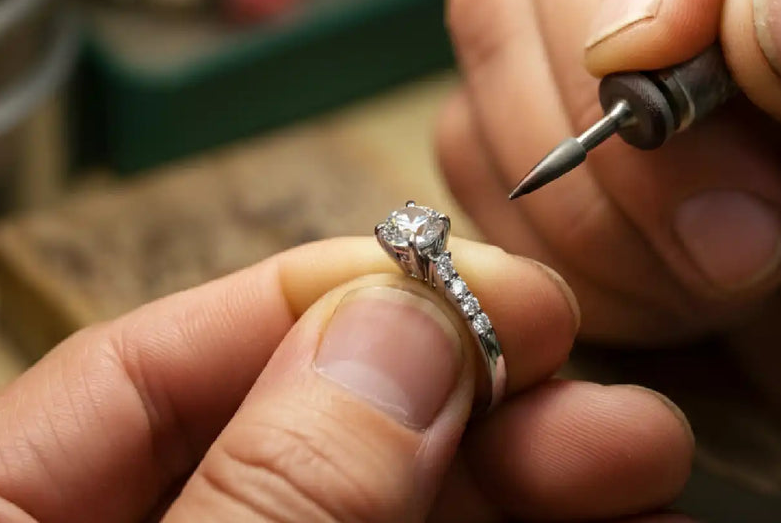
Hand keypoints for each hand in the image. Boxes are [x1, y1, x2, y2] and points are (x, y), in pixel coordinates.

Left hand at [0, 238, 693, 521]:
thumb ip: (262, 499)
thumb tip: (392, 336)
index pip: (148, 364)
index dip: (322, 301)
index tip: (471, 281)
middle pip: (294, 442)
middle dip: (461, 399)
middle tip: (593, 373)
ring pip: (378, 521)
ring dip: (512, 482)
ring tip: (633, 453)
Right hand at [437, 0, 780, 519]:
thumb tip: (777, 6)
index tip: (659, 57)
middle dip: (622, 124)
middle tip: (753, 243)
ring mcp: (637, 70)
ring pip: (494, 50)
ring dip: (591, 205)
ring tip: (734, 282)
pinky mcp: (580, 166)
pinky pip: (478, 163)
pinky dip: (561, 256)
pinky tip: (676, 303)